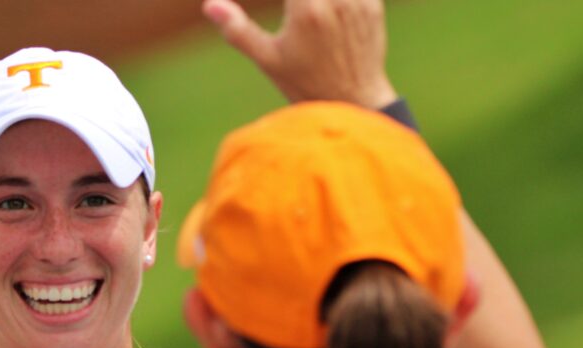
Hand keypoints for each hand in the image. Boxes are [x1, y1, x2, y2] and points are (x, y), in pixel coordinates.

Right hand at [203, 0, 396, 108]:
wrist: (355, 103)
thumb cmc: (306, 85)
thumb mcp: (268, 60)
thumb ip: (238, 30)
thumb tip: (209, 5)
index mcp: (306, 8)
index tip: (283, 7)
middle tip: (292, 7)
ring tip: (303, 10)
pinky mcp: (373, 3)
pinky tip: (325, 11)